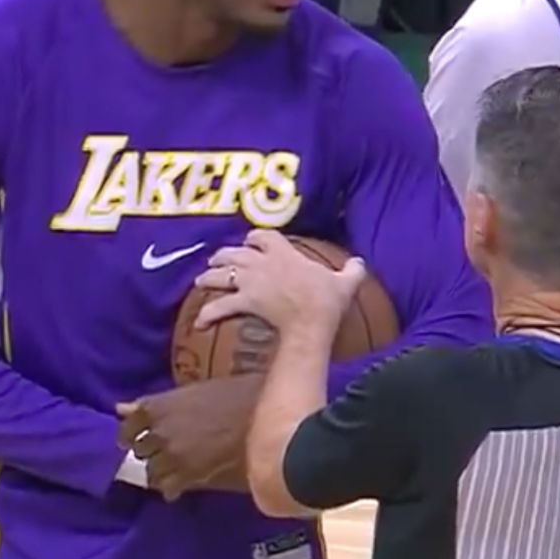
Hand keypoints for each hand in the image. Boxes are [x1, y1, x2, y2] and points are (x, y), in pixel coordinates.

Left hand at [117, 376, 260, 500]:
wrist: (271, 420)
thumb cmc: (243, 394)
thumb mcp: (201, 389)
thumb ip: (161, 402)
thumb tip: (122, 408)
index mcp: (161, 405)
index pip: (129, 422)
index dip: (131, 430)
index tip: (137, 434)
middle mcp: (160, 432)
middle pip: (139, 449)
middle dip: (150, 449)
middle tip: (165, 449)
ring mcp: (173, 457)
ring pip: (151, 471)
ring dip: (161, 469)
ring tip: (176, 468)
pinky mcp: (191, 477)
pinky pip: (169, 488)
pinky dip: (174, 487)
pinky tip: (183, 485)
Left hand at [192, 230, 366, 337]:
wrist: (311, 322)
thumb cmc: (327, 301)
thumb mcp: (345, 282)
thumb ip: (352, 270)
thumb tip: (361, 262)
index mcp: (284, 253)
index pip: (262, 235)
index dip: (253, 238)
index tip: (250, 242)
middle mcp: (262, 263)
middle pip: (234, 252)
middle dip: (222, 255)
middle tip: (215, 261)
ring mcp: (251, 282)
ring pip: (221, 274)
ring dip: (209, 277)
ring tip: (200, 282)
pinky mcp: (245, 302)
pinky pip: (220, 306)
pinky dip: (208, 314)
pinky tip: (198, 322)